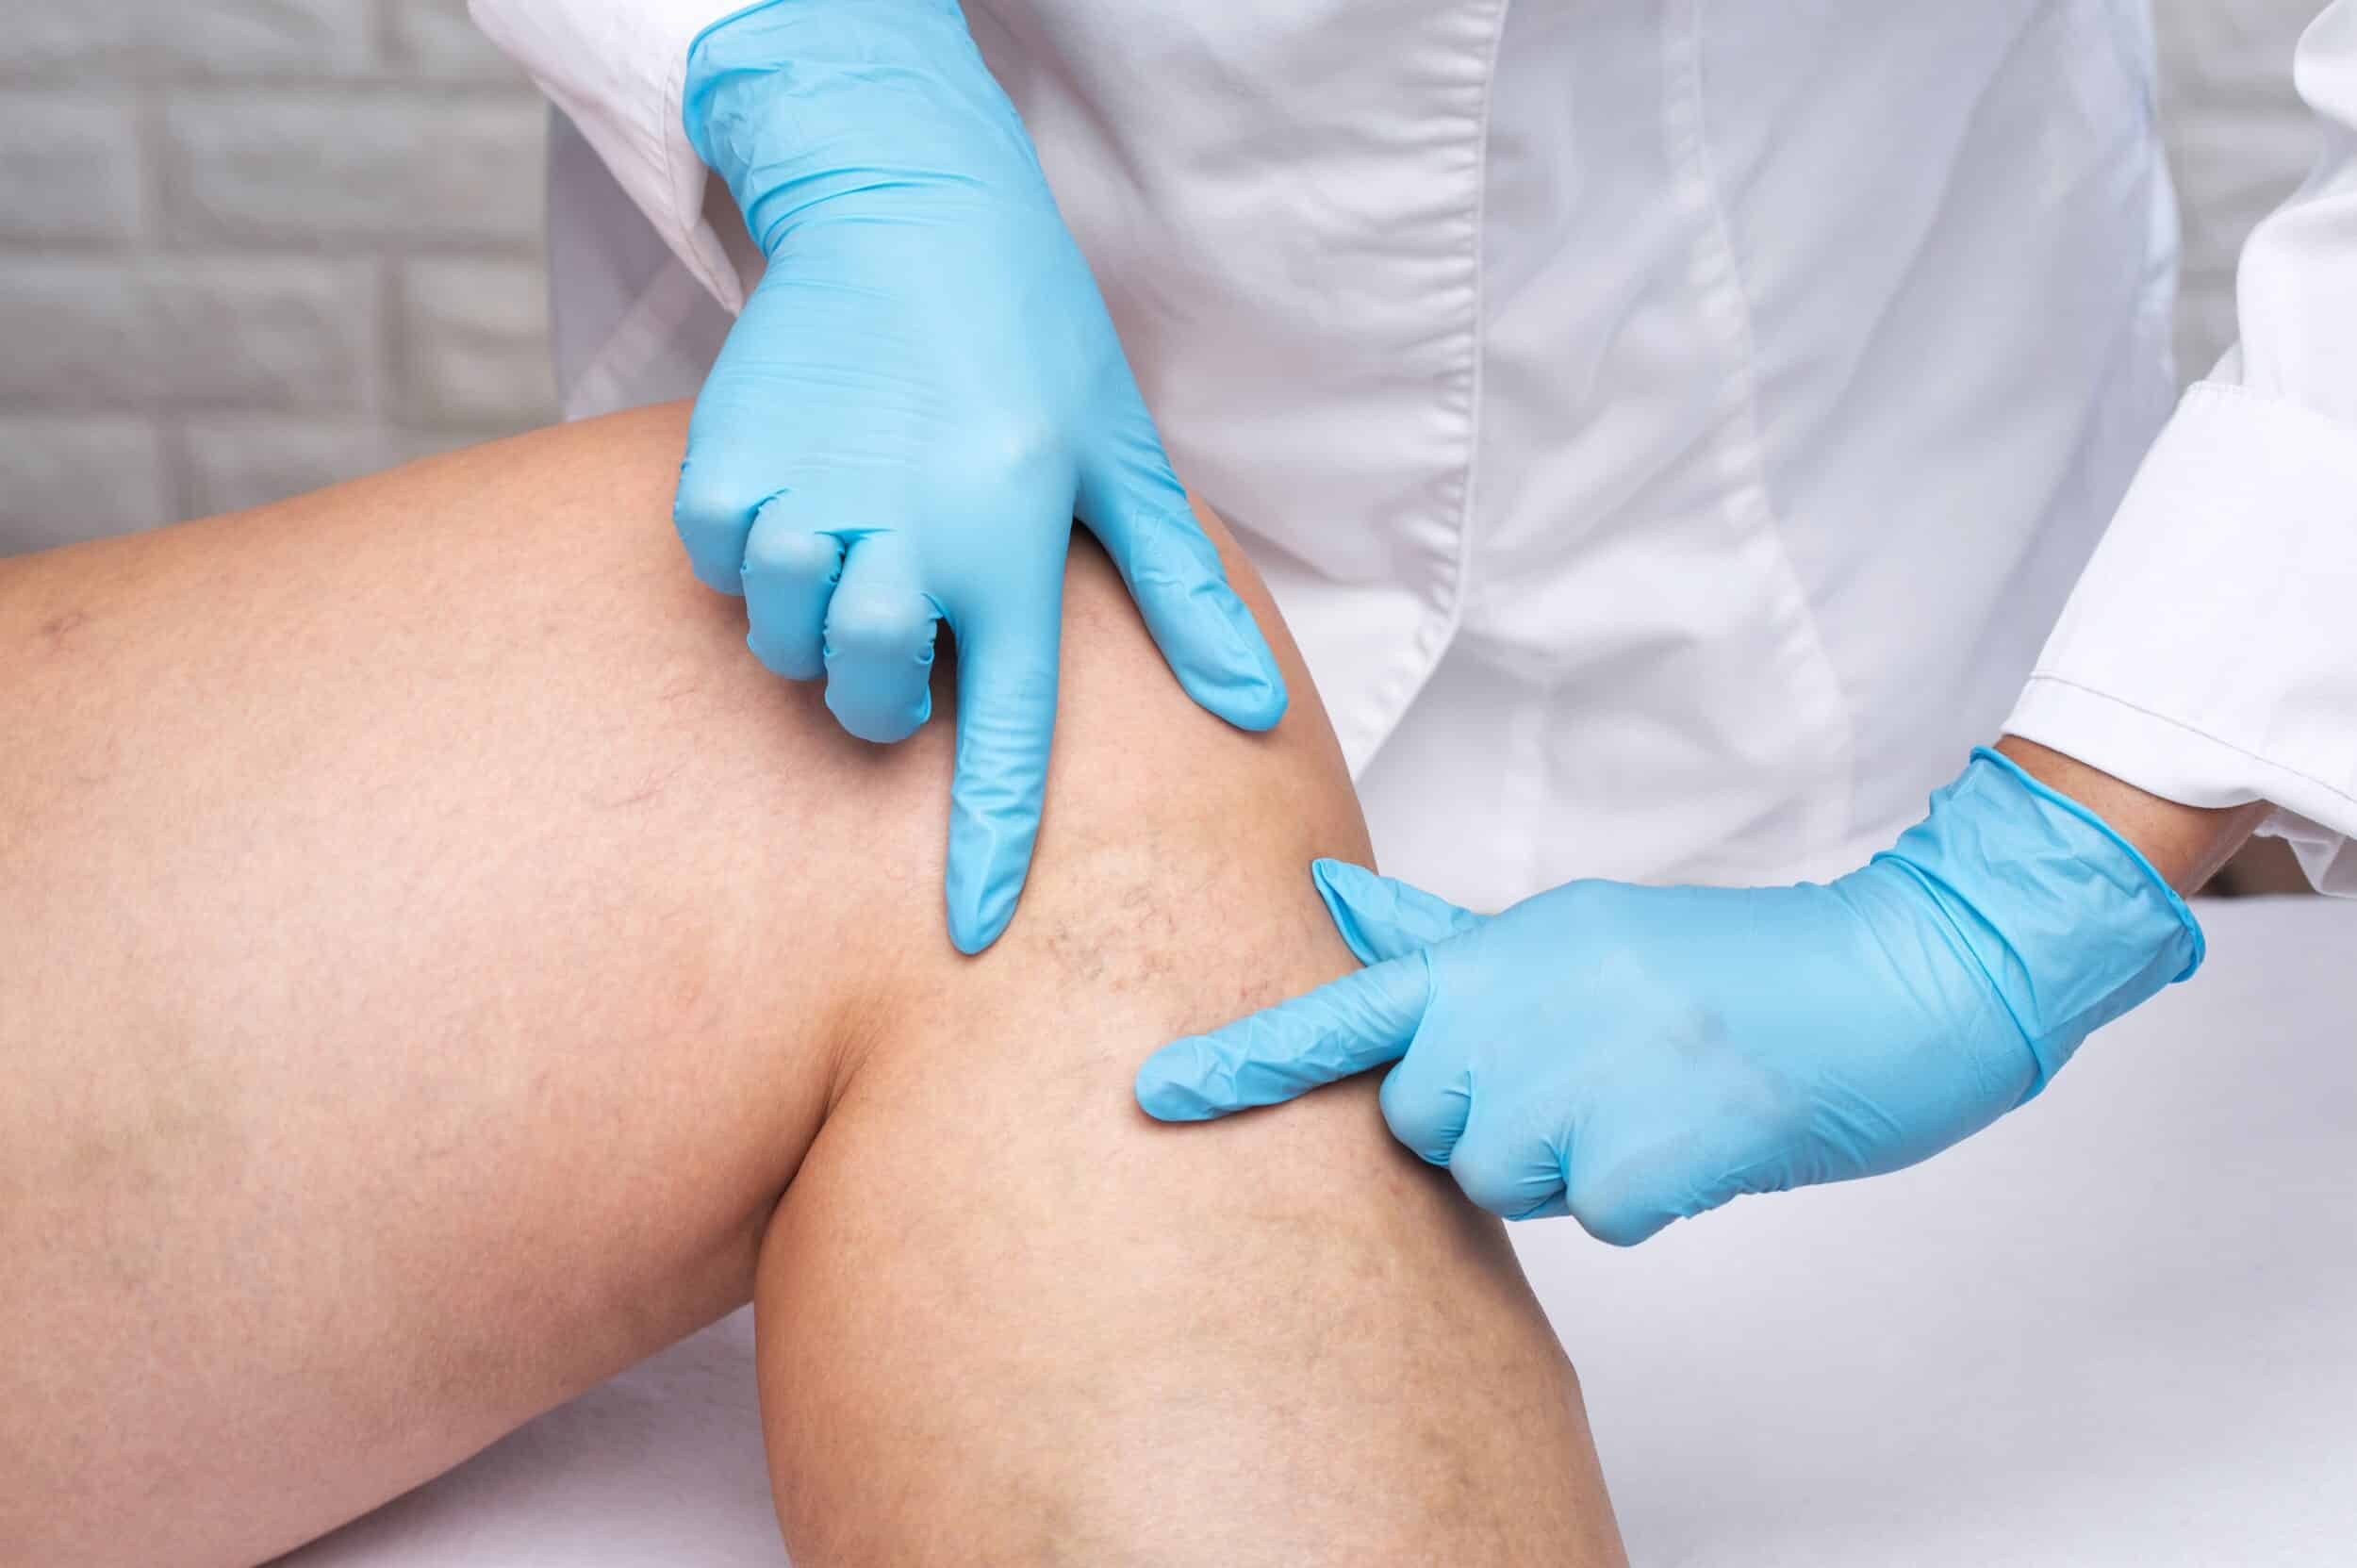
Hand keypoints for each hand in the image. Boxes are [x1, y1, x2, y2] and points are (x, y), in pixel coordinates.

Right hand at [675, 0, 1285, 951]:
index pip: (1013, 737)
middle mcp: (911, 537)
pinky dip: (746, 544)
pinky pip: (718, 559)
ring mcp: (812, 498)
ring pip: (785, 639)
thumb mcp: (1123, 456)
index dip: (994, 846)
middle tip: (905, 616)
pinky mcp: (727, 458)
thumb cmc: (1034, 338)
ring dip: (813, 614)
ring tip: (851, 538)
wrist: (908, 202)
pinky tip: (796, 491)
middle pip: (872, 700)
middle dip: (885, 690)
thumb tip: (1252, 712)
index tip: (976, 936)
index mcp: (1018, 548)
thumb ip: (1181, 592)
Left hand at [1136, 750, 2203, 1241]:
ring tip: (1642, 1099)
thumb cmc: (1723, 965)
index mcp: (1499, 954)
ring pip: (1499, 1180)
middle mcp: (1520, 1012)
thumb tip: (1331, 892)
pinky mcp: (1644, 1161)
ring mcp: (1579, 1085)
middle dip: (1482, 1121)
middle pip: (1423, 1125)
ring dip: (1561, 1163)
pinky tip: (1691, 1136)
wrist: (1890, 985)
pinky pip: (1593, 1218)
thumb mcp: (1570, 930)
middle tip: (1583, 1077)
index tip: (1155, 1093)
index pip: (1345, 1009)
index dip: (1244, 1061)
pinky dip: (1639, 1196)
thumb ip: (1439, 935)